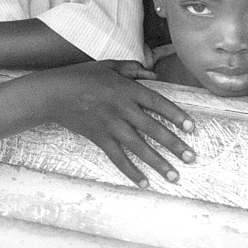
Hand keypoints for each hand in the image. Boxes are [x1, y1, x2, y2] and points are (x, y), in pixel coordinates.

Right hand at [34, 61, 195, 187]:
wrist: (56, 93)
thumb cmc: (83, 76)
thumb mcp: (109, 65)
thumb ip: (133, 69)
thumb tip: (155, 75)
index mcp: (126, 89)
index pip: (156, 103)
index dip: (175, 115)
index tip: (191, 127)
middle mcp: (121, 108)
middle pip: (152, 128)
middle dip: (173, 144)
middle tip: (191, 157)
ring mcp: (110, 125)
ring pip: (138, 147)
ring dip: (158, 162)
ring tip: (175, 176)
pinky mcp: (100, 138)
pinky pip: (118, 158)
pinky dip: (131, 171)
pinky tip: (144, 182)